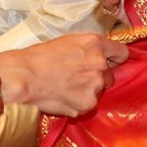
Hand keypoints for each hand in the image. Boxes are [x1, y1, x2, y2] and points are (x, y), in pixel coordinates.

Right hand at [0, 33, 127, 116]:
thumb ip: (87, 48)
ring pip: (98, 90)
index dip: (114, 58)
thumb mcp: (67, 41)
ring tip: (65, 86)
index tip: (110, 62)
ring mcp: (95, 86)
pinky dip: (77, 102)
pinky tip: (62, 96)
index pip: (121, 53)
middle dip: (97, 76)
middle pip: (110, 75)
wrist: (24, 76)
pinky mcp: (87, 104)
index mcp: (95, 44)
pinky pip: (87, 104)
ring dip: (87, 90)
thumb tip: (97, 55)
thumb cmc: (39, 56)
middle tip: (77, 76)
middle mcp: (100, 64)